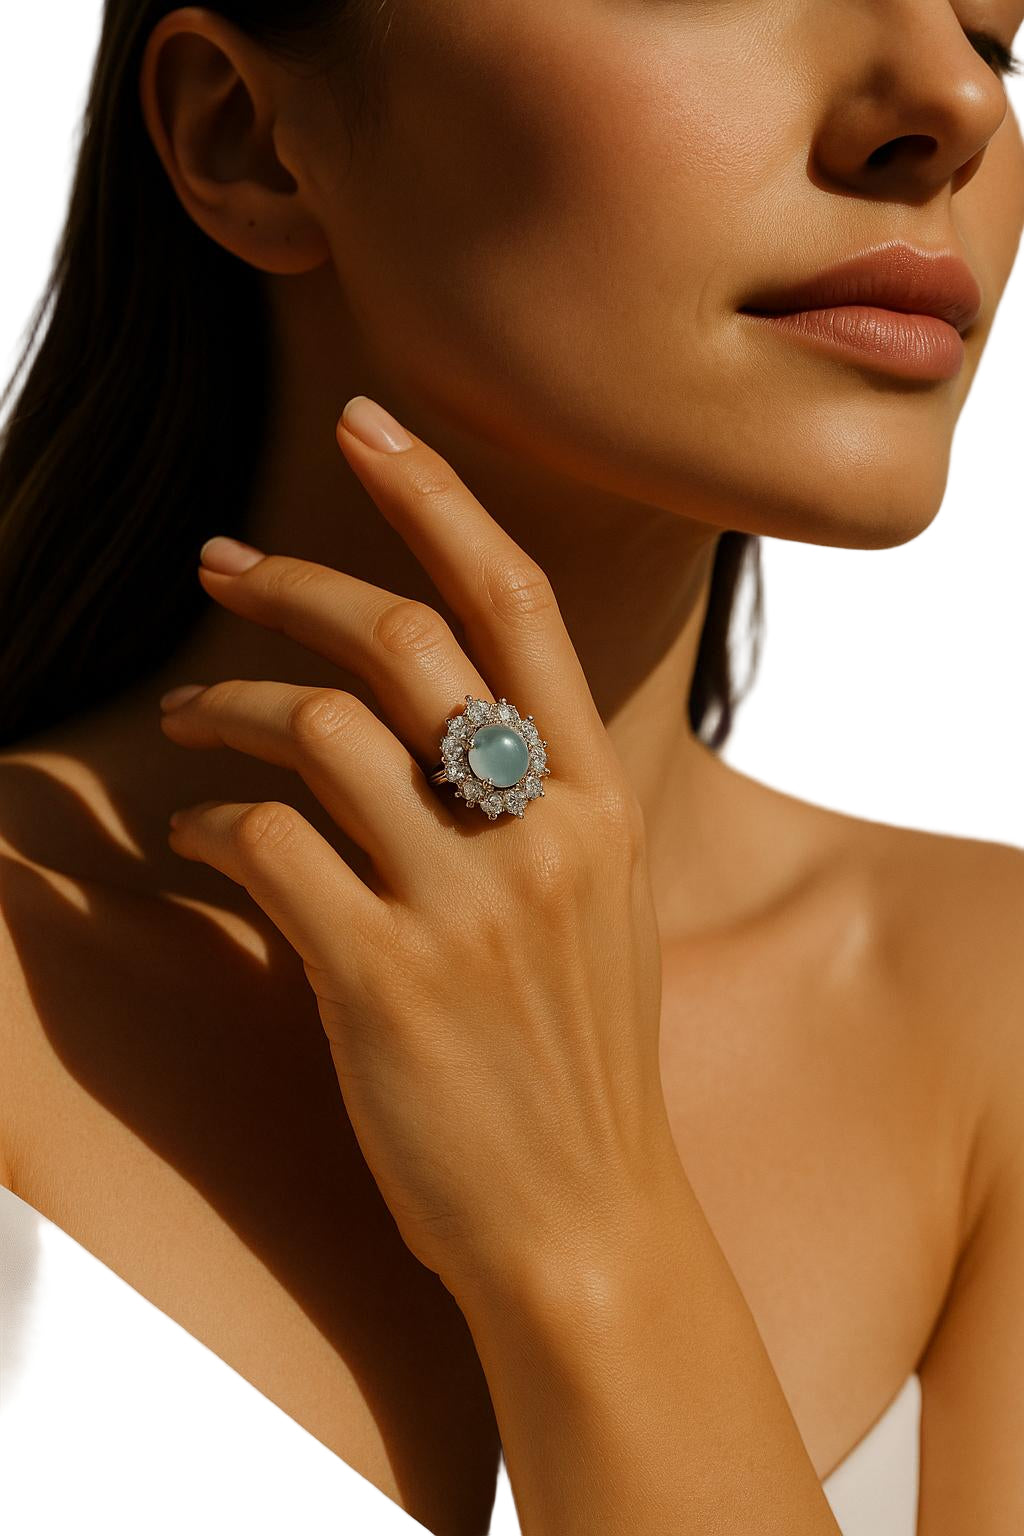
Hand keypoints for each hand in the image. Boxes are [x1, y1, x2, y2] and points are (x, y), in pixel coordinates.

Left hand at [159, 395, 676, 1303]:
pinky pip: (264, 845)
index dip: (439, 497)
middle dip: (296, 580)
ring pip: (319, 730)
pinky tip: (202, 842)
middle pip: (404, 639)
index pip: (519, 605)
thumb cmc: (576, 1064)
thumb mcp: (600, 912)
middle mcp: (543, 834)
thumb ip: (541, 806)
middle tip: (224, 559)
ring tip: (188, 715)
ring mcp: (468, 907)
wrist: (581, 1224)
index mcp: (599, 803)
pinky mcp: (383, 980)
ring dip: (229, 705)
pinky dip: (211, 823)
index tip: (369, 423)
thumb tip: (433, 722)